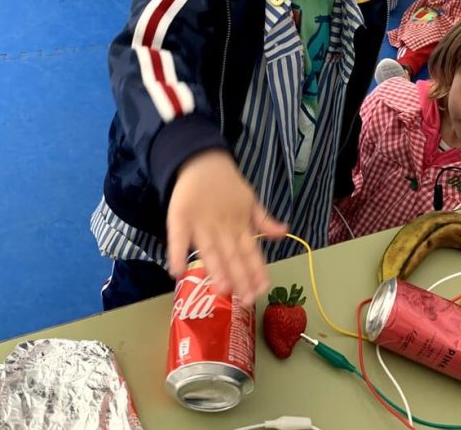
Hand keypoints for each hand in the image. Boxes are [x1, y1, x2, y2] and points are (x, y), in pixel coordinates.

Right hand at [167, 149, 287, 300]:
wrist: (203, 160)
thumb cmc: (227, 186)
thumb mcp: (250, 203)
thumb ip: (264, 222)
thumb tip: (284, 233)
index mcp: (239, 226)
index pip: (251, 252)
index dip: (256, 271)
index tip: (262, 290)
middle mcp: (222, 228)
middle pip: (232, 256)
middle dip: (240, 278)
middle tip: (246, 299)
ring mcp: (201, 224)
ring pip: (210, 250)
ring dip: (216, 269)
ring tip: (223, 289)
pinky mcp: (180, 217)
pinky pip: (177, 238)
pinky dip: (177, 253)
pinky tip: (178, 272)